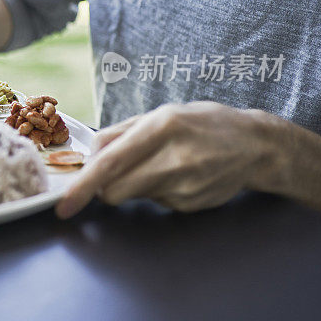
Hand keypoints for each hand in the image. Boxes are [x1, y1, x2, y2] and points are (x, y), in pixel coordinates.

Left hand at [56, 102, 277, 217]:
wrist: (256, 145)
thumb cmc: (201, 124)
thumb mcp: (159, 115)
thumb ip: (119, 134)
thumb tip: (88, 157)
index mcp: (160, 127)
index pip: (111, 163)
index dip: (83, 186)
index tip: (65, 206)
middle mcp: (173, 158)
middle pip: (114, 191)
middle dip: (104, 187)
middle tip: (117, 171)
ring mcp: (185, 185)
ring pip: (132, 197)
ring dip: (133, 185)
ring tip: (159, 165)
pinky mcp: (191, 204)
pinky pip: (155, 202)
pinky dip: (157, 190)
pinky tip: (179, 175)